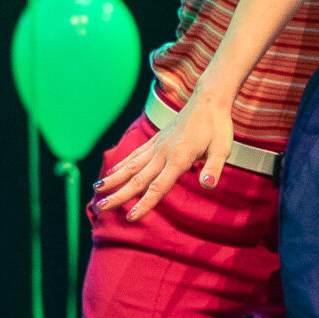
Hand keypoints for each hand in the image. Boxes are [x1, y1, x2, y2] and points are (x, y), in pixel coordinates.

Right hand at [93, 86, 236, 219]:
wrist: (208, 101)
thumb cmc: (218, 127)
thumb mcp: (222, 148)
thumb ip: (213, 168)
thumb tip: (208, 185)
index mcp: (179, 158)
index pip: (158, 186)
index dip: (145, 203)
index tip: (131, 217)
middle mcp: (163, 153)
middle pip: (138, 179)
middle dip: (119, 195)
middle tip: (101, 207)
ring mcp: (157, 146)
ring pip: (131, 166)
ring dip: (113, 179)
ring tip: (96, 190)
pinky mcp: (156, 140)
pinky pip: (135, 155)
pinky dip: (121, 164)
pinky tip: (111, 172)